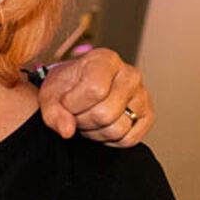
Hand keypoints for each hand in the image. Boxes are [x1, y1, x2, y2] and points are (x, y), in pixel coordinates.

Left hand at [34, 46, 151, 146]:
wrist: (76, 90)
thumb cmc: (66, 87)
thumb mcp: (50, 93)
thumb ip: (53, 111)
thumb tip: (67, 131)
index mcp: (106, 59)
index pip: (94, 90)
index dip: (73, 104)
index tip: (65, 101)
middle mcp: (129, 74)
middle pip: (105, 114)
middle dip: (82, 120)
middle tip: (76, 113)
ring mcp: (142, 95)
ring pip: (117, 129)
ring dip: (94, 132)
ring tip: (87, 118)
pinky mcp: (148, 116)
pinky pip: (128, 140)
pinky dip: (109, 140)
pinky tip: (100, 126)